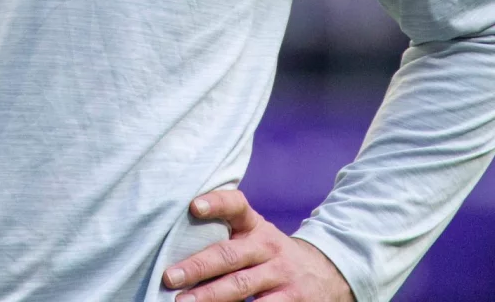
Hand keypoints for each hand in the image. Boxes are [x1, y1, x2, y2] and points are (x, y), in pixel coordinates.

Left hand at [162, 189, 352, 301]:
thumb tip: (176, 241)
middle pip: (231, 255)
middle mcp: (269, 248)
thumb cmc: (271, 255)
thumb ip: (228, 234)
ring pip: (242, 286)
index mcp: (257, 227)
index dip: (217, 203)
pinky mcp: (293, 301)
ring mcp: (282, 276)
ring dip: (211, 296)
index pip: (237, 206)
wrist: (325, 274)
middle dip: (198, 267)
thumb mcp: (257, 236)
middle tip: (170, 277)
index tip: (194, 205)